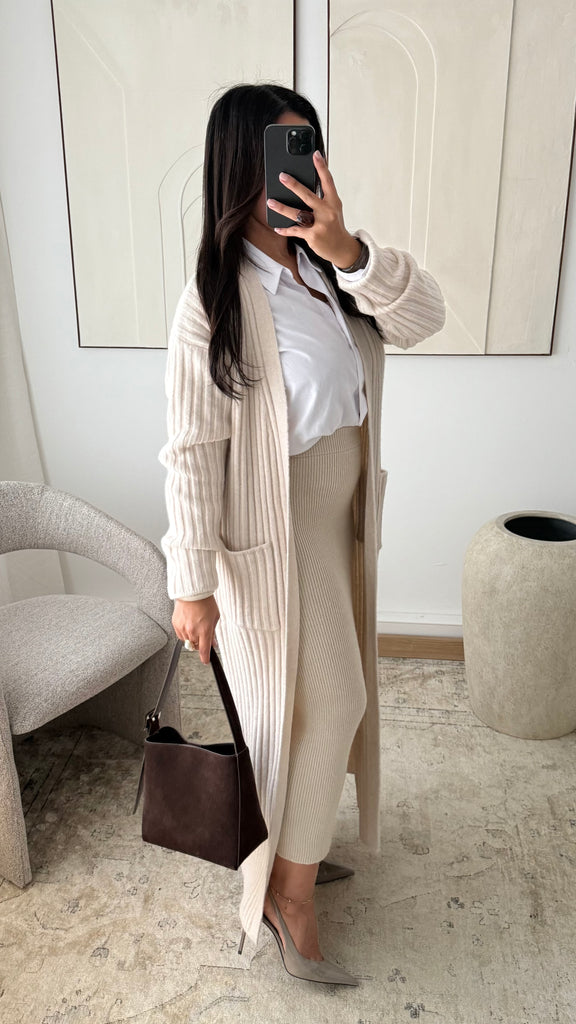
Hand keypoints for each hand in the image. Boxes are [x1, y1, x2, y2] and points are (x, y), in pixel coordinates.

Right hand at [172, 595, 219, 664]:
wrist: (192, 592)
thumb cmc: (205, 602)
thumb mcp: (215, 617)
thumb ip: (213, 632)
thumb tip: (213, 643)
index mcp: (204, 630)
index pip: (204, 650)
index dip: (205, 658)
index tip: (206, 661)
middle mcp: (192, 631)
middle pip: (195, 647)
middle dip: (200, 644)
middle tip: (203, 635)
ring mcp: (183, 628)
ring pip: (187, 641)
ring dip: (192, 638)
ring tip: (195, 625)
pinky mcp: (176, 624)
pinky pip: (180, 635)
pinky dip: (185, 633)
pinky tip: (189, 623)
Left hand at [266, 151, 361, 268]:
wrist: (341, 248)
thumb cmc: (335, 226)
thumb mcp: (333, 209)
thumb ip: (322, 198)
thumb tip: (304, 187)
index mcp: (333, 202)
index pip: (328, 181)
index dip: (322, 167)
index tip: (316, 154)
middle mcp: (327, 212)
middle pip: (308, 196)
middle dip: (294, 185)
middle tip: (282, 176)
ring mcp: (320, 225)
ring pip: (298, 214)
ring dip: (282, 208)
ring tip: (271, 202)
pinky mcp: (313, 236)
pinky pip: (296, 231)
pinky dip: (285, 230)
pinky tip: (277, 227)